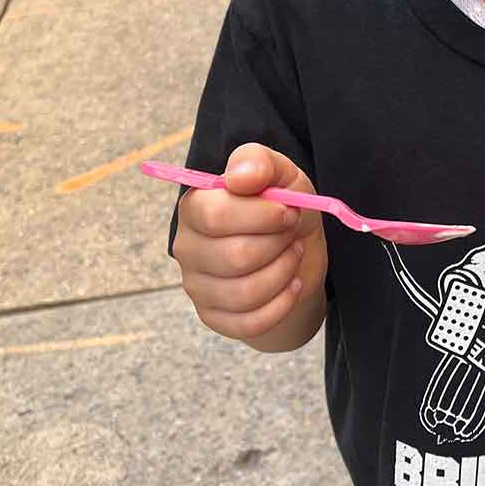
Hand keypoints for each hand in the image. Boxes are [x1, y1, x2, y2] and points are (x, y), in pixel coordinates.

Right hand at [173, 143, 327, 341]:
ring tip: (292, 256)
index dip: (262, 215)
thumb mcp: (281, 176)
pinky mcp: (214, 317)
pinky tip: (292, 286)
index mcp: (196, 207)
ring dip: (283, 273)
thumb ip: (260, 163)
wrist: (297, 254)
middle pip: (235, 256)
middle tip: (291, 234)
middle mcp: (187, 247)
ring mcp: (198, 286)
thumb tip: (239, 178)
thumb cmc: (283, 211)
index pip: (216, 215)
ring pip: (244, 292)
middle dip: (278, 244)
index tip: (288, 210)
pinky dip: (281, 304)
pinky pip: (248, 322)